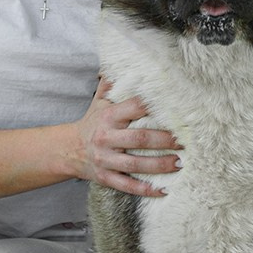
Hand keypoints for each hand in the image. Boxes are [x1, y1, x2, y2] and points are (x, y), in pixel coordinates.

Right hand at [74, 78, 180, 196]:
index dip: (154, 107)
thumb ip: (111, 85)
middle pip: (140, 139)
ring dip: (160, 165)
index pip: (134, 108)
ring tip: (180, 163)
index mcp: (109, 117)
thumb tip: (120, 62)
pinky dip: (145, 189)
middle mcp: (107, 138)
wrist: (67, 150)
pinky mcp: (105, 177)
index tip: (176, 108)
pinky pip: (127, 185)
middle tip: (185, 141)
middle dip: (164, 140)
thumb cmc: (91, 124)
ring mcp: (106, 160)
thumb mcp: (98, 103)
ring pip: (136, 164)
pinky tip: (163, 190)